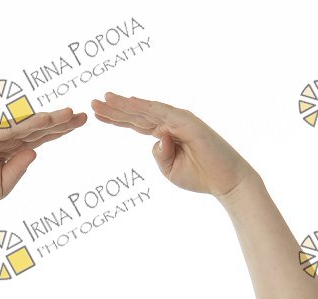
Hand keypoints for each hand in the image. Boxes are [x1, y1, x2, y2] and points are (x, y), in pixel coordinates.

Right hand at [0, 108, 87, 216]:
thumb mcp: (4, 186)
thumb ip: (19, 169)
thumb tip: (35, 152)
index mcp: (11, 151)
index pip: (40, 138)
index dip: (60, 130)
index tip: (80, 123)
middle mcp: (5, 139)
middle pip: (38, 128)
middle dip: (61, 122)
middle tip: (84, 115)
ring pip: (27, 125)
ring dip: (49, 119)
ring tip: (71, 113)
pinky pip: (11, 130)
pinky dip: (28, 124)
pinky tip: (45, 119)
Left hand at [90, 92, 255, 200]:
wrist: (225, 181)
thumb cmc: (200, 177)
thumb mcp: (170, 171)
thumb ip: (159, 156)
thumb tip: (155, 139)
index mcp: (165, 135)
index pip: (136, 124)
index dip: (116, 119)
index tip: (97, 114)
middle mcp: (170, 123)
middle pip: (136, 114)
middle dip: (114, 109)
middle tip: (93, 102)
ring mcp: (178, 120)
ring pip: (146, 110)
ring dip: (125, 104)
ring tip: (105, 98)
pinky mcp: (187, 122)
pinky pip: (161, 112)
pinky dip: (145, 106)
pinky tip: (129, 102)